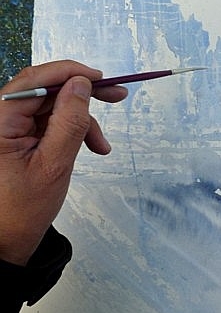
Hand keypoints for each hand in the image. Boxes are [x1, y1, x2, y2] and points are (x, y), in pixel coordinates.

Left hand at [0, 60, 127, 265]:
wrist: (4, 239)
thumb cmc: (21, 209)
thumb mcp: (54, 164)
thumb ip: (70, 121)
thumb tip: (81, 85)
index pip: (35, 80)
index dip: (70, 73)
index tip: (101, 78)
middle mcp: (0, 118)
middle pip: (45, 89)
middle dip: (82, 94)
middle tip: (116, 96)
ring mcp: (8, 128)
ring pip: (52, 107)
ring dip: (81, 121)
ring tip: (101, 146)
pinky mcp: (17, 137)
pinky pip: (49, 123)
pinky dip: (72, 132)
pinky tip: (89, 147)